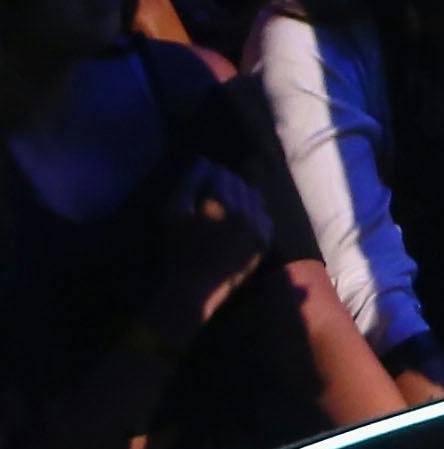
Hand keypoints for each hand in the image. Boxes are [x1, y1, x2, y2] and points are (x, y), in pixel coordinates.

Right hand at [156, 160, 274, 324]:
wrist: (195, 287)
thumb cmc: (178, 250)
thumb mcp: (173, 214)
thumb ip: (187, 184)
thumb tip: (203, 161)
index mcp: (221, 203)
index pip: (221, 174)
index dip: (211, 174)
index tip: (203, 177)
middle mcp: (245, 211)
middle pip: (239, 184)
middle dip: (226, 183)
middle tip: (214, 188)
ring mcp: (258, 226)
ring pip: (255, 197)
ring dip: (242, 195)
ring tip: (226, 203)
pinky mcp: (265, 240)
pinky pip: (264, 215)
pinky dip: (255, 212)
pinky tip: (240, 218)